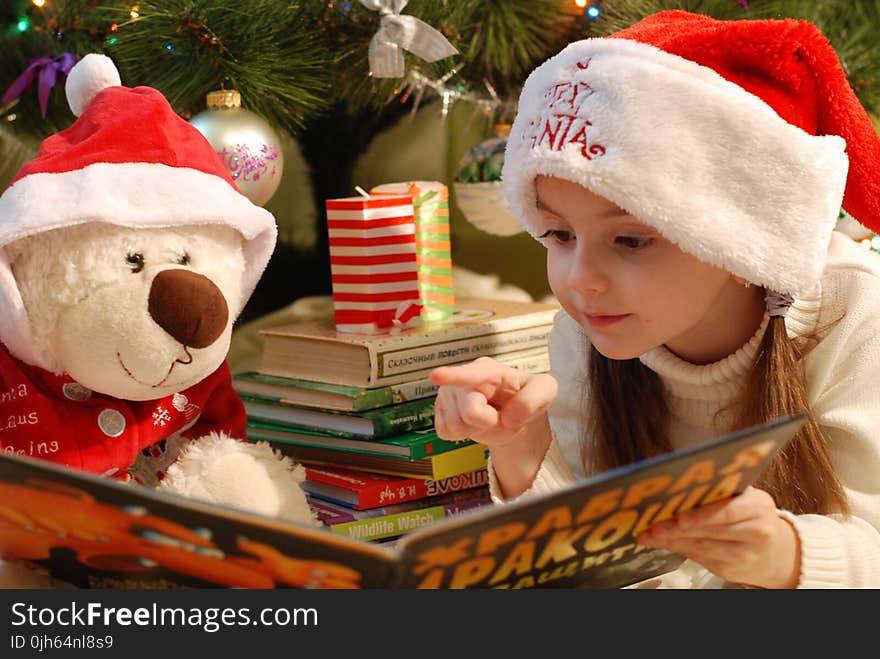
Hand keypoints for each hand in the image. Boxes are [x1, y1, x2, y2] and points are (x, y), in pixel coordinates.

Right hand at [429, 357, 557, 448]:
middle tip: (501, 416)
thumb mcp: (544, 392)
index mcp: (488, 370)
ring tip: (487, 417)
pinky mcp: (439, 411)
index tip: (436, 376)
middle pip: (470, 412)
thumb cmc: (524, 396)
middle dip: (489, 422)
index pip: (471, 375)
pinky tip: (472, 423)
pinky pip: (445, 432)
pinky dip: (463, 434)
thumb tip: (508, 416)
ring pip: (456, 426)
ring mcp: (448, 395)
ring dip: (476, 429)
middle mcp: (463, 379)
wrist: (510, 412)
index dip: (453, 376)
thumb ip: (534, 399)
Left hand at [636, 486, 800, 587]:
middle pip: (711, 530)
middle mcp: (756, 531)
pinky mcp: (730, 569)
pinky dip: (677, 548)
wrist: (772, 551)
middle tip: (654, 525)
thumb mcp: (740, 498)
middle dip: (678, 528)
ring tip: (651, 533)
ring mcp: (744, 554)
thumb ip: (714, 492)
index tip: (679, 516)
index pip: (729, 511)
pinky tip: (662, 542)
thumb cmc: (748, 516)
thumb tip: (673, 489)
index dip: (702, 515)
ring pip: (702, 546)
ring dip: (672, 540)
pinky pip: (699, 558)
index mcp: (758, 505)